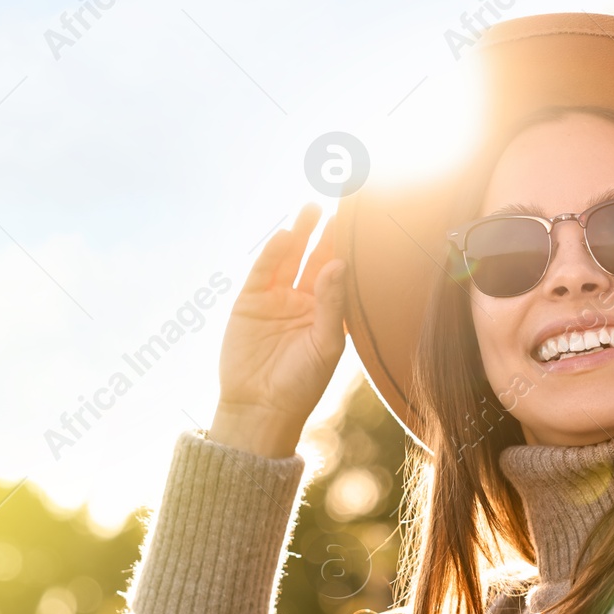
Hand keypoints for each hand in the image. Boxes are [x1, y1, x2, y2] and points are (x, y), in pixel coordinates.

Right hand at [209, 204, 344, 457]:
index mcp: (328, 312)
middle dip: (326, 231)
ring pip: (289, 258)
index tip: (364, 222)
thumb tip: (340, 264)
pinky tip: (285, 235)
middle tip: (339, 203)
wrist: (259, 410)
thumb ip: (332, 304)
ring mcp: (275, 299)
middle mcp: (303, 300)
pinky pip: (263, 272)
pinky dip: (272, 253)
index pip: (341, 272)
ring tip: (311, 208)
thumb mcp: (325, 345)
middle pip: (316, 257)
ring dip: (299, 234)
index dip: (349, 247)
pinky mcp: (249, 302)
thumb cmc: (301, 385)